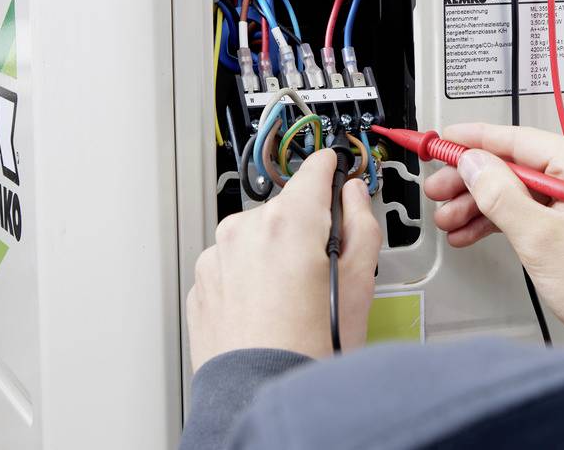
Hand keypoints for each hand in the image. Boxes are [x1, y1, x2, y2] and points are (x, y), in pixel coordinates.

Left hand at [187, 148, 380, 369]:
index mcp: (288, 220)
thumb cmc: (309, 347)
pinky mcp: (201, 284)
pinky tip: (267, 309)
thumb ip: (362, 223)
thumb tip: (354, 197)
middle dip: (304, 229)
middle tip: (321, 269)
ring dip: (273, 255)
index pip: (314, 169)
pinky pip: (232, 266)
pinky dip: (249, 279)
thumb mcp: (361, 281)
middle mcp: (245, 229)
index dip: (331, 170)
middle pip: (286, 210)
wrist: (259, 393)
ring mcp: (217, 257)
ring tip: (291, 299)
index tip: (335, 170)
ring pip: (256, 238)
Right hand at [424, 123, 563, 336]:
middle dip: (473, 180)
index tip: (441, 141)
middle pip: (518, 163)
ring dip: (484, 203)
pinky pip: (538, 205)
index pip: (519, 139)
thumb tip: (473, 163)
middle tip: (439, 189)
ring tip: (450, 218)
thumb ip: (500, 195)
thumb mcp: (541, 240)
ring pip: (524, 186)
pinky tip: (473, 229)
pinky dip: (507, 217)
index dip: (473, 141)